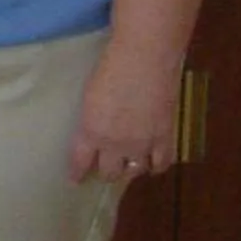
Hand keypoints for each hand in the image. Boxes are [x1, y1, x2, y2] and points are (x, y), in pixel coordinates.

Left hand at [69, 46, 181, 184]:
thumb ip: (90, 117)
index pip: (81, 161)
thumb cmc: (109, 68)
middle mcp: (115, 143)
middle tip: (104, 170)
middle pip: (110, 171)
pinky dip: (156, 167)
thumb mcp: (89, 95)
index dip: (78, 173)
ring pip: (135, 171)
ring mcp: (142, 143)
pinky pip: (161, 163)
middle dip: (106, 172)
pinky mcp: (165, 137)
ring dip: (129, 171)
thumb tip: (93, 127)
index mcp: (90, 131)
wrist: (143, 59)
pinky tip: (152, 167)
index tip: (75, 181)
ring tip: (127, 168)